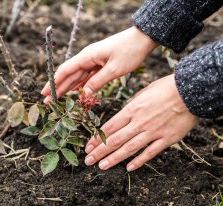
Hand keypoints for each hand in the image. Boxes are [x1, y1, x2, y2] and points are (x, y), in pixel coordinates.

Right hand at [41, 26, 157, 102]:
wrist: (143, 38)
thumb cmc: (130, 51)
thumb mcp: (114, 69)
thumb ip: (97, 82)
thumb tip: (83, 95)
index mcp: (87, 56)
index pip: (65, 70)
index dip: (54, 82)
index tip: (45, 93)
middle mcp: (87, 58)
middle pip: (68, 75)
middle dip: (57, 88)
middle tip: (47, 101)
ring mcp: (93, 60)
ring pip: (76, 76)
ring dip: (66, 87)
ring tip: (57, 99)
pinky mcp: (100, 63)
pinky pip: (86, 76)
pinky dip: (79, 85)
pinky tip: (74, 92)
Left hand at [84, 74, 198, 170]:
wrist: (191, 91)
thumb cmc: (166, 88)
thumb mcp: (143, 92)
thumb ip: (132, 105)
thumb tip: (124, 113)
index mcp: (132, 110)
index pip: (109, 127)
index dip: (97, 139)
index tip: (88, 147)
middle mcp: (139, 122)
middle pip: (115, 140)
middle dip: (99, 152)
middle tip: (88, 161)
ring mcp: (152, 132)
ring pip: (129, 149)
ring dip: (113, 159)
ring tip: (101, 166)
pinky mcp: (166, 139)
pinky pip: (150, 153)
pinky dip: (139, 161)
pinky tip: (129, 168)